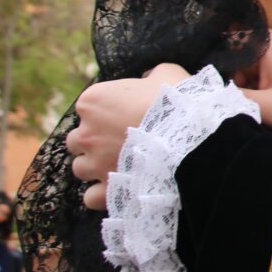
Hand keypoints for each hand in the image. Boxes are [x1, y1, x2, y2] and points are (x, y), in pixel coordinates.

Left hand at [67, 63, 189, 209]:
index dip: (108, 111)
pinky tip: (118, 187)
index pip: (88, 106)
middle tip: (122, 141)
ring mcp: (94, 164)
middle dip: (95, 141)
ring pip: (80, 168)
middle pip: (78, 140)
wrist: (193, 139)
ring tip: (121, 166)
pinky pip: (90, 197)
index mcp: (93, 101)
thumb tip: (147, 78)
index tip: (128, 114)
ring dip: (95, 167)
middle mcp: (86, 133)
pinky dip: (100, 194)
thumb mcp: (167, 74)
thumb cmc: (178, 102)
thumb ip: (151, 75)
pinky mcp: (107, 190)